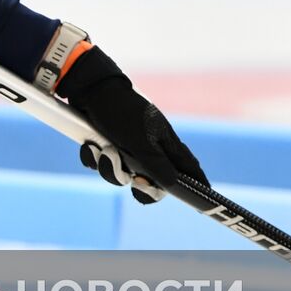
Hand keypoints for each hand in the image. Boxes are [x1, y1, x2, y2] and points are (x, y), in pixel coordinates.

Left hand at [54, 46, 208, 204]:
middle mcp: (148, 148)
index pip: (188, 168)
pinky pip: (100, 164)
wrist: (88, 90)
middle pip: (151, 182)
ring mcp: (126, 147)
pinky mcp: (106, 144)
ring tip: (104, 150)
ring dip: (109, 167)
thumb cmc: (121, 112)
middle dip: (137, 184)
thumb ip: (157, 165)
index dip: (197, 184)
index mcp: (165, 143)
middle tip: (134, 180)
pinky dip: (94, 157)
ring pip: (121, 175)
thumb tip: (173, 185)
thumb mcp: (141, 141)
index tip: (202, 200)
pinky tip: (91, 145)